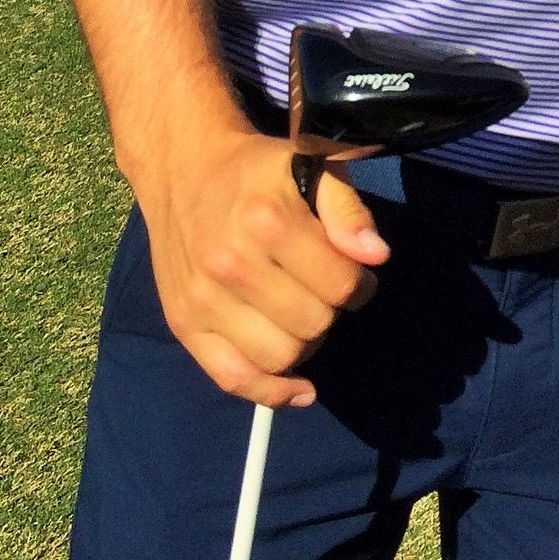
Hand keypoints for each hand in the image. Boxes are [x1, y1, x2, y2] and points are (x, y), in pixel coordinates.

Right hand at [134, 125, 388, 406]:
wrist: (183, 168)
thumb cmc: (257, 170)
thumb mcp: (311, 166)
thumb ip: (348, 210)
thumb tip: (375, 256)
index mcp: (268, 220)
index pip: (340, 284)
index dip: (359, 284)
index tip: (355, 273)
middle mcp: (231, 264)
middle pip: (313, 324)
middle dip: (332, 310)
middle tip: (325, 289)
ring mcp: (202, 299)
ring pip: (281, 356)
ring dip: (306, 343)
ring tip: (304, 314)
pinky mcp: (183, 324)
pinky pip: (232, 379)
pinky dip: (270, 393)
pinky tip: (298, 389)